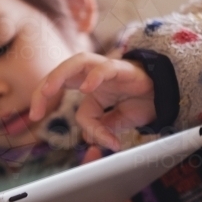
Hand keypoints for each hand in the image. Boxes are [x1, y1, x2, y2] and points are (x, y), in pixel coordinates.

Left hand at [29, 52, 154, 150]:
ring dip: (60, 75)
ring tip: (49, 91)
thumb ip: (100, 127)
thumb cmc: (139, 103)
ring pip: (79, 61)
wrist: (168, 97)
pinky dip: (95, 76)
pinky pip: (107, 68)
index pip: (56, 84)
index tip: (34, 117)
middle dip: (44, 86)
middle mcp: (93, 72)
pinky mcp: (126, 69)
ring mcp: (109, 69)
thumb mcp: (115, 121)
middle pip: (62, 69)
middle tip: (36, 109)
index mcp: (85, 82)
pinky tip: (86, 88)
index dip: (41, 97)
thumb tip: (88, 141)